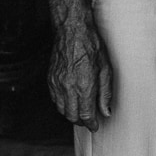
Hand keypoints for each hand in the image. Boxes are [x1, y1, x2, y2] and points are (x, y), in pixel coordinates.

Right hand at [47, 14, 112, 131]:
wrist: (72, 30)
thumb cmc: (91, 46)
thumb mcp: (106, 69)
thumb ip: (105, 93)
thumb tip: (105, 111)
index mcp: (84, 86)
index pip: (86, 115)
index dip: (91, 124)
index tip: (95, 125)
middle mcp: (68, 87)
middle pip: (72, 116)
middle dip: (81, 121)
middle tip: (89, 120)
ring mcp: (57, 83)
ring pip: (61, 109)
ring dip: (71, 114)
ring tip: (80, 112)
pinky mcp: (50, 78)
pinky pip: (54, 99)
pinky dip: (62, 104)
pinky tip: (69, 101)